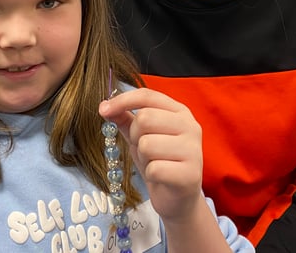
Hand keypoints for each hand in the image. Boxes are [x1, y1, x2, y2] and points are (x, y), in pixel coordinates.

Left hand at [99, 88, 203, 222]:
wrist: (178, 199)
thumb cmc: (160, 161)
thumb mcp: (140, 136)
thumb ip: (125, 119)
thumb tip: (104, 106)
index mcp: (180, 112)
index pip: (147, 96)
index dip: (122, 100)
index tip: (103, 110)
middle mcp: (191, 126)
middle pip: (145, 118)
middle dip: (135, 136)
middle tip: (143, 149)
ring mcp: (193, 150)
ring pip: (147, 144)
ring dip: (143, 157)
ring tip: (154, 163)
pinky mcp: (190, 174)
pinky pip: (154, 168)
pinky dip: (150, 174)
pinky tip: (160, 178)